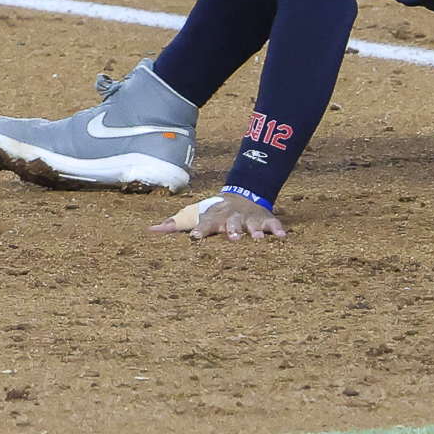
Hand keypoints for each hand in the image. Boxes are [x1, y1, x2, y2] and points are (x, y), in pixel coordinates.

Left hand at [150, 192, 287, 240]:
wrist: (243, 193)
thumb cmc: (214, 212)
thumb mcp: (194, 215)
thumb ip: (174, 225)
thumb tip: (150, 230)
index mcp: (214, 218)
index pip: (205, 223)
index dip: (200, 229)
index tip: (195, 238)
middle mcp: (232, 217)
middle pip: (231, 224)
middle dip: (231, 231)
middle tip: (232, 239)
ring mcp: (249, 218)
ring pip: (252, 224)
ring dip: (255, 231)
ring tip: (257, 239)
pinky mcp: (265, 219)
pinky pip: (273, 224)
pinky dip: (278, 229)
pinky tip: (283, 237)